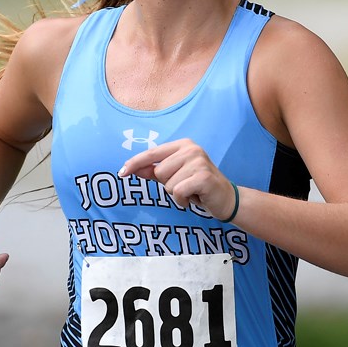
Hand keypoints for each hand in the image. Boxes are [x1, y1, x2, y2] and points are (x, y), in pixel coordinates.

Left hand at [118, 138, 237, 220]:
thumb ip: (154, 171)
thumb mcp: (175, 176)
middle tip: (185, 186)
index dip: (135, 163)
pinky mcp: (203, 177)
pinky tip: (194, 198)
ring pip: (168, 184)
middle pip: (159, 171)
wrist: (226, 198)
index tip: (121, 173)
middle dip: (168, 184)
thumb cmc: (198, 186)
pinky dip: (182, 201)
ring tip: (191, 192)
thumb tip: (132, 169)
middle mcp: (191, 149)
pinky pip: (178, 192)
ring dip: (176, 194)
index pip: (152, 153)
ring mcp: (198, 162)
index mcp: (183, 145)